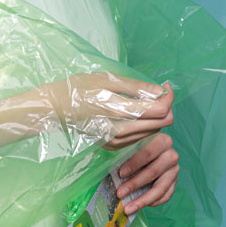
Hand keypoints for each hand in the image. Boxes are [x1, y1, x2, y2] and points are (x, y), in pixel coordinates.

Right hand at [44, 72, 169, 140]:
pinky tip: (133, 113)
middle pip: (161, 123)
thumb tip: (161, 91)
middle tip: (156, 93)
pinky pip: (139, 137)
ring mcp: (116, 142)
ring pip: (153, 132)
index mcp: (118, 111)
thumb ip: (136, 87)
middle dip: (164, 106)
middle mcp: (120, 131)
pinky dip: (143, 125)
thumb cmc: (80, 88)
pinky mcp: (113, 146)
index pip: (160, 110)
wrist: (56, 108)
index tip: (165, 86)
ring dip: (155, 117)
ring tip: (142, 101)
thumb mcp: (107, 80)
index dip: (168, 97)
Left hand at [114, 132, 178, 213]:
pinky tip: (139, 206)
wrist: (155, 151)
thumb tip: (105, 162)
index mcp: (162, 140)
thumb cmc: (137, 147)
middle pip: (153, 172)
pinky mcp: (174, 183)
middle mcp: (171, 155)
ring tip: (128, 208)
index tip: (120, 174)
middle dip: (134, 184)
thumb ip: (124, 151)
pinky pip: (165, 196)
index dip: (134, 164)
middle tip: (119, 193)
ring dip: (142, 200)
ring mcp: (174, 170)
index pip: (148, 153)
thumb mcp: (132, 144)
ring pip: (160, 188)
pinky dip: (152, 203)